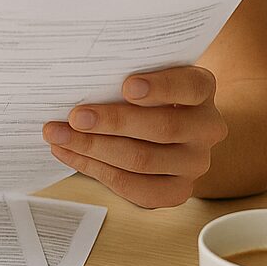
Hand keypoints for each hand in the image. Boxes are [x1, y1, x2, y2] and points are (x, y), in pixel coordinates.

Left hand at [42, 65, 227, 208]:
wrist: (172, 129)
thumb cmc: (148, 95)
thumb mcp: (147, 74)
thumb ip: (128, 74)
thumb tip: (80, 79)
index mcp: (203, 89)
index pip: (190, 86)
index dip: (160, 87)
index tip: (127, 86)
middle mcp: (207, 127)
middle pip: (163, 127)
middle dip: (112, 122)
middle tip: (75, 117)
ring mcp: (196, 163)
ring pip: (143, 161)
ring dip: (94, 149)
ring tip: (59, 136)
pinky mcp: (178, 191)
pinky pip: (134, 187)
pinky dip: (94, 170)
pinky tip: (68, 154)